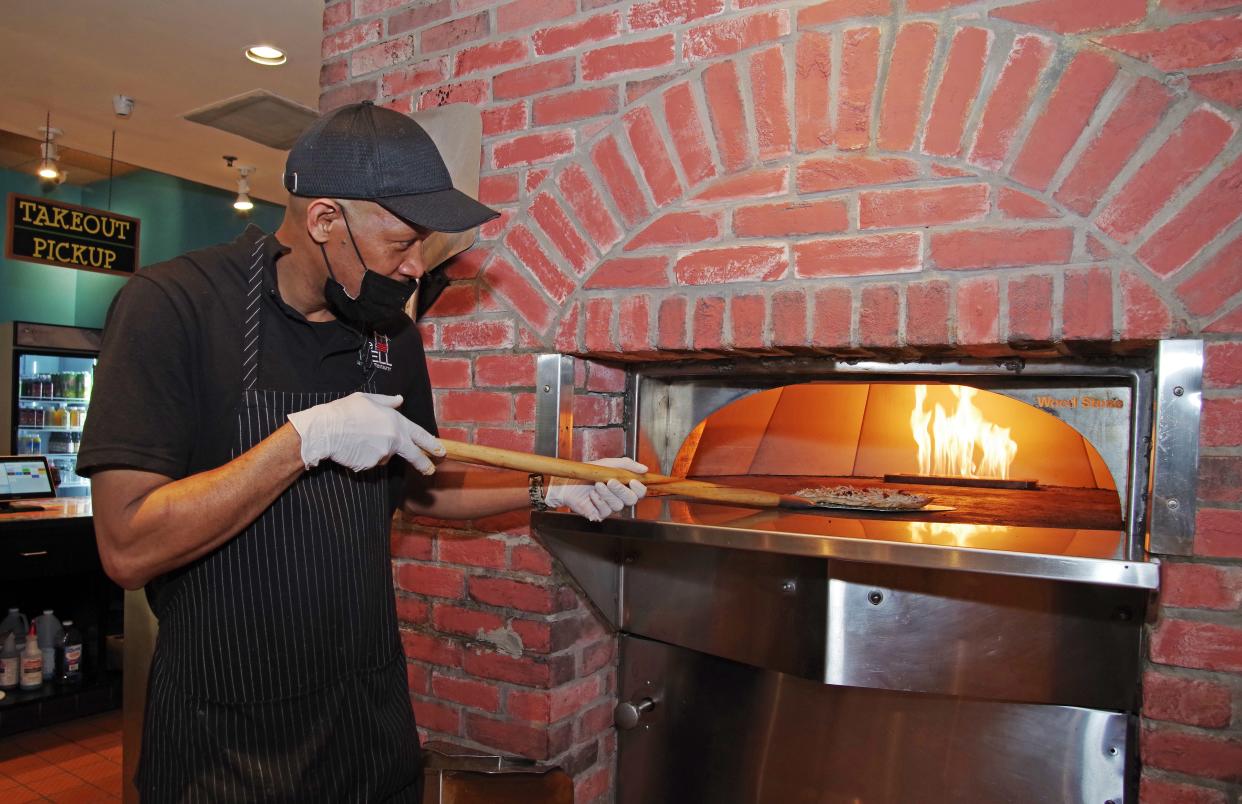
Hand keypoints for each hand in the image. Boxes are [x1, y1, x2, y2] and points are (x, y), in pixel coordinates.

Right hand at [287, 392, 443, 472]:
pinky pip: (370, 462)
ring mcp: (382, 454)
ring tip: (360, 439)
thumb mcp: (368, 399)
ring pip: (385, 456)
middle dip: (424, 464)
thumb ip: (387, 402)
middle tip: (430, 470)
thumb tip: (400, 400)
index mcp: (396, 422)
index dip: (432, 444)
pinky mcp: (370, 465)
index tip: (440, 451)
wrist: (327, 429)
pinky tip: (354, 447)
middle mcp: (394, 440)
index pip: (420, 435)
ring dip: (378, 451)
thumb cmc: (346, 411)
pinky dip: (364, 457)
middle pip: (414, 455)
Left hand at [545, 458, 647, 521]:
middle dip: (622, 490)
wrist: (567, 481)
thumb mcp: (608, 463)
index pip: (639, 491)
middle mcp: (619, 497)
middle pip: (631, 500)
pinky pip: (605, 510)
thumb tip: (645, 469)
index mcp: (624, 486)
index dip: (639, 488)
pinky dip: (599, 500)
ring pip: (618, 505)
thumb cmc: (587, 472)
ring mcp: (610, 506)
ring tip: (597, 485)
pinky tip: (592, 494)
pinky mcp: (600, 514)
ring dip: (607, 494)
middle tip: (611, 481)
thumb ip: (627, 465)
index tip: (632, 481)